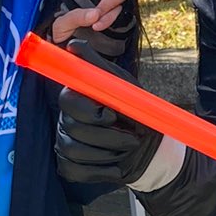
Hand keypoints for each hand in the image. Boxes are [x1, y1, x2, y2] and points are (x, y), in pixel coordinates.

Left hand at [50, 0, 150, 48]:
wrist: (67, 53)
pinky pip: (117, 13)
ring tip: (95, 21)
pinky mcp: (113, 21)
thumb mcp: (61, 24)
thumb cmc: (59, 35)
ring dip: (108, 5)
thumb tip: (94, 13)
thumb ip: (76, 16)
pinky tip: (99, 26)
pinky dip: (109, 19)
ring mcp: (107, 8)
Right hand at [56, 48, 166, 186]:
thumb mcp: (123, 86)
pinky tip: (117, 165)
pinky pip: (77, 171)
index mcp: (76, 98)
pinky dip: (103, 170)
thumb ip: (97, 67)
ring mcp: (65, 144)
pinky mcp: (69, 166)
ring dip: (111, 152)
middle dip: (109, 135)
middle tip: (133, 136)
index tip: (113, 115)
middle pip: (74, 128)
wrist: (150, 148)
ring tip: (128, 148)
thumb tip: (74, 45)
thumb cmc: (135, 113)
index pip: (68, 100)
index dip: (91, 111)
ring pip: (77, 151)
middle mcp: (66, 120)